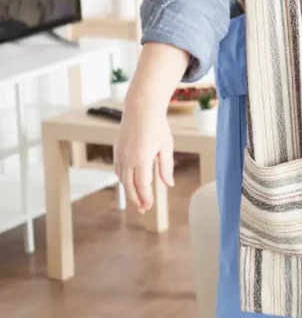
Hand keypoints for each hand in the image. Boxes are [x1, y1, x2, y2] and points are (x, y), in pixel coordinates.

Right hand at [114, 94, 173, 211]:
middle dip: (136, 199)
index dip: (145, 198)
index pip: (142, 185)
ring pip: (122, 178)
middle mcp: (127, 158)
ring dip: (129, 190)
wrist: (141, 108)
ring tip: (138, 199)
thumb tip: (169, 184)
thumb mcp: (166, 146)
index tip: (149, 207)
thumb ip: (166, 167)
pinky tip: (130, 183)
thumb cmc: (157, 126)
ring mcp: (120, 154)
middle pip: (129, 186)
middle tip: (143, 210)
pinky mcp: (117, 150)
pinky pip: (118, 170)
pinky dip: (124, 179)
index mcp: (141, 158)